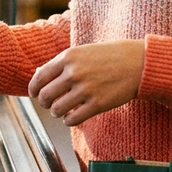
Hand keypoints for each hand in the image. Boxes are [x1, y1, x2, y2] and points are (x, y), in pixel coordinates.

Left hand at [29, 39, 144, 126]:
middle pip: (45, 96)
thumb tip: (38, 75)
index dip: (33, 89)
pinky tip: (74, 116)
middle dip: (45, 103)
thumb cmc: (109, 56)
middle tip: (50, 104)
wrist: (138, 63)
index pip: (39, 77)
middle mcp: (74, 73)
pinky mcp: (97, 105)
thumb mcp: (82, 52)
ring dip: (57, 112)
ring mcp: (86, 89)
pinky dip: (69, 120)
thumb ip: (60, 63)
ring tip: (63, 109)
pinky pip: (72, 120)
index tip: (34, 94)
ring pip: (57, 110)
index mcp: (68, 57)